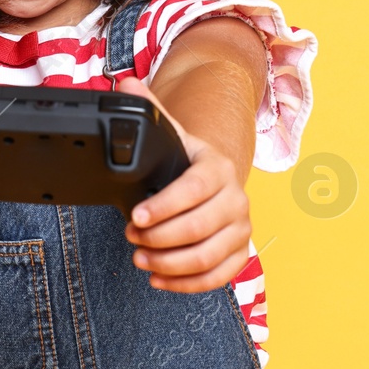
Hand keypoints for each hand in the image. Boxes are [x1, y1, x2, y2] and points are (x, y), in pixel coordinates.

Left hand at [115, 74, 252, 292]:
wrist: (218, 180)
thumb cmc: (189, 162)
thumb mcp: (171, 136)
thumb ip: (149, 111)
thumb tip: (126, 85)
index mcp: (218, 167)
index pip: (194, 188)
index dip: (164, 206)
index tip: (134, 216)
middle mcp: (237, 198)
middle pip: (199, 228)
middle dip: (159, 238)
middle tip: (130, 238)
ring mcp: (242, 228)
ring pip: (207, 256)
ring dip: (169, 264)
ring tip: (139, 259)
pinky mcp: (241, 253)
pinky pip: (218, 277)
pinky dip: (186, 284)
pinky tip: (159, 280)